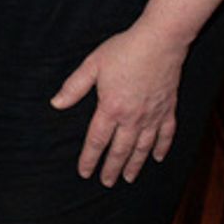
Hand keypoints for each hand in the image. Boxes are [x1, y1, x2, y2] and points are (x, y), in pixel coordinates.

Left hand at [50, 22, 189, 186]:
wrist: (160, 41)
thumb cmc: (124, 50)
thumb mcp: (92, 65)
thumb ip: (74, 87)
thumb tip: (56, 103)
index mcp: (110, 108)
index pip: (96, 141)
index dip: (89, 159)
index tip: (84, 172)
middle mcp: (132, 118)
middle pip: (119, 150)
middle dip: (112, 169)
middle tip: (107, 182)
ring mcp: (152, 115)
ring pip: (142, 147)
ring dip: (135, 164)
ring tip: (129, 178)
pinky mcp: (168, 109)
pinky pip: (166, 134)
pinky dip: (162, 148)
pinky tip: (157, 158)